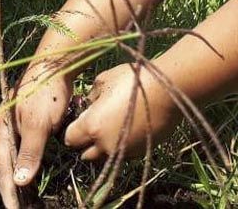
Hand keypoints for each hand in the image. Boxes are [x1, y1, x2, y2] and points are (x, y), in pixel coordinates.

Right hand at [0, 61, 73, 208]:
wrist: (57, 64)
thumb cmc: (46, 91)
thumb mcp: (38, 123)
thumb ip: (29, 152)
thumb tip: (19, 182)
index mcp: (0, 128)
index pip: (1, 166)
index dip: (7, 189)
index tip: (13, 208)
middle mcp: (3, 128)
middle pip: (2, 164)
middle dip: (8, 188)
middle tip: (16, 208)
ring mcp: (15, 126)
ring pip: (12, 159)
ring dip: (16, 179)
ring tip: (23, 200)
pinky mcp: (27, 124)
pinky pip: (22, 151)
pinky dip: (25, 167)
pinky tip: (31, 177)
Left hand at [63, 63, 179, 161]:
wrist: (167, 91)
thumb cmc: (132, 81)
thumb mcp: (104, 80)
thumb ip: (92, 95)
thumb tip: (90, 103)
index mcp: (92, 127)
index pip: (70, 139)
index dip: (73, 131)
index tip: (79, 123)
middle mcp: (105, 145)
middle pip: (86, 154)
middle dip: (87, 143)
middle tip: (94, 128)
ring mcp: (124, 151)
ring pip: (106, 157)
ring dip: (105, 148)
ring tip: (113, 129)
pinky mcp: (141, 152)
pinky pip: (125, 154)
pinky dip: (123, 146)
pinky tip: (130, 130)